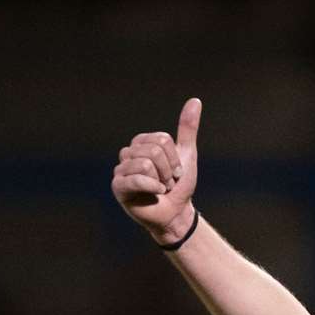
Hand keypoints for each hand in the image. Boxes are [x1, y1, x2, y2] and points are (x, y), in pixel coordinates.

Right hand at [111, 97, 200, 243]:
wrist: (176, 213)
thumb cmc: (179, 185)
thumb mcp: (187, 154)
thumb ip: (187, 128)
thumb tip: (195, 100)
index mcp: (142, 143)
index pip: (162, 140)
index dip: (174, 158)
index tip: (175, 172)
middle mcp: (128, 154)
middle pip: (154, 151)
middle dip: (168, 170)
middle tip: (168, 182)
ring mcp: (121, 170)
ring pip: (146, 164)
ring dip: (161, 180)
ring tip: (160, 188)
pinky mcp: (119, 187)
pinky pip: (136, 179)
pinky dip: (152, 187)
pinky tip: (155, 193)